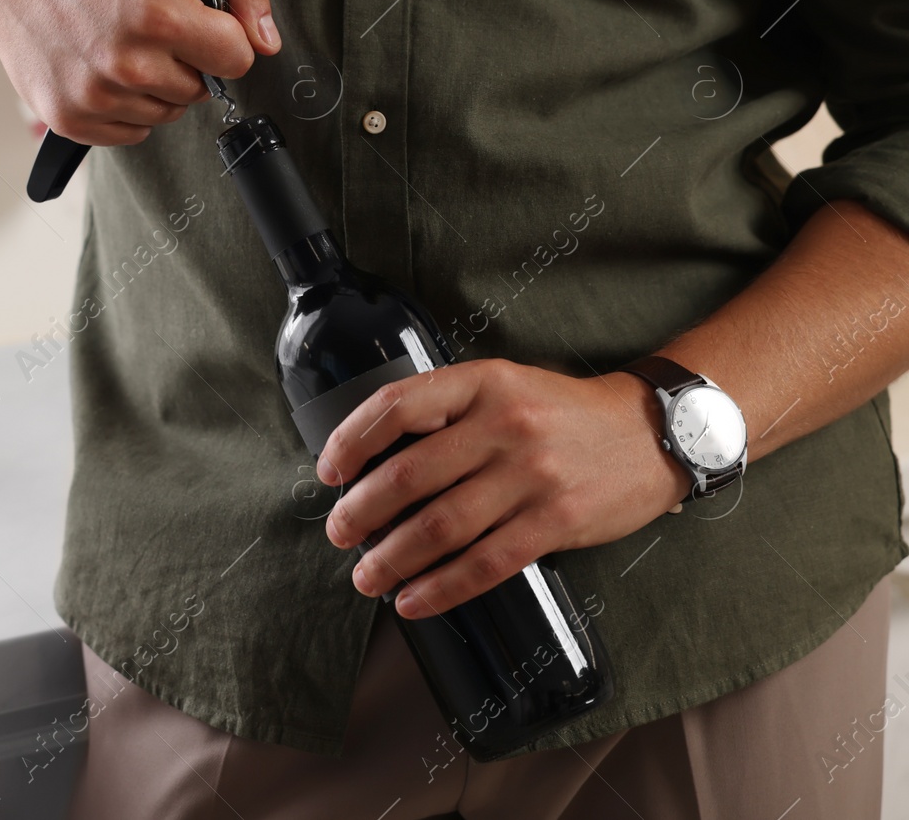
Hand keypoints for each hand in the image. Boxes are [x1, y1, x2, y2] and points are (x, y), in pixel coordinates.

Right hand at [0, 0, 277, 146]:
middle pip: (202, 90)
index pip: (237, 59)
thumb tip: (267, 38)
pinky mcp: (71, 119)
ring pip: (168, 113)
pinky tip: (107, 70)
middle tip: (152, 27)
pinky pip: (134, 132)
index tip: (199, 22)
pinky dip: (128, 107)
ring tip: (125, 45)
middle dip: (188, 60)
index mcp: (159, 16)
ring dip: (157, 85)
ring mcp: (96, 96)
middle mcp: (127, 63)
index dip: (224, 38)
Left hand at [314, 358, 689, 617]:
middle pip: (408, 474)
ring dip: (392, 558)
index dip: (351, 441)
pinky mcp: (555, 521)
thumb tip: (377, 459)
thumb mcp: (505, 386)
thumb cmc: (564, 413)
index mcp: (483, 383)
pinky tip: (413, 600)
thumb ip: (450, 411)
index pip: (397, 405)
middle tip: (340, 533)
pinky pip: (484, 564)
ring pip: (440, 526)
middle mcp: (504, 425)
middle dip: (361, 512)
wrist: (652, 432)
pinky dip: (440, 588)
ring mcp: (532, 475)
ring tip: (367, 577)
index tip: (330, 472)